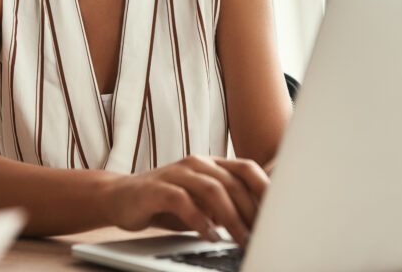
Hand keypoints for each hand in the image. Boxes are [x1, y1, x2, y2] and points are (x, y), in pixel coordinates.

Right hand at [105, 155, 267, 245]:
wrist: (121, 197)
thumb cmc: (166, 201)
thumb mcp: (201, 202)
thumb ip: (226, 205)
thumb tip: (259, 221)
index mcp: (211, 164)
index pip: (246, 168)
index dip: (265, 188)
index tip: (280, 213)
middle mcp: (197, 163)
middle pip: (233, 182)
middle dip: (251, 211)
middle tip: (262, 235)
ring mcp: (176, 173)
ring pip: (212, 189)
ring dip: (231, 217)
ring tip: (241, 239)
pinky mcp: (156, 188)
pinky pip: (183, 201)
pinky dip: (199, 220)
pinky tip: (208, 235)